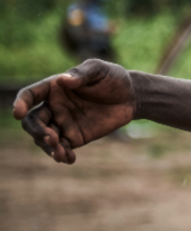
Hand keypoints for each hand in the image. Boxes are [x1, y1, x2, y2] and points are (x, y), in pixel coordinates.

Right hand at [12, 58, 135, 163]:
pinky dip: (62, 155)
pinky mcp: (75, 136)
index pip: (30, 95)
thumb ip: (81, 75)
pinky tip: (69, 159)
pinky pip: (62, 148)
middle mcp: (54, 107)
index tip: (18, 113)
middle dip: (37, 131)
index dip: (21, 103)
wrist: (131, 97)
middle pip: (33, 121)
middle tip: (52, 138)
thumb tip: (63, 80)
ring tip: (60, 153)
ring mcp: (63, 123)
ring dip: (48, 147)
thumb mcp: (99, 70)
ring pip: (45, 138)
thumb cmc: (113, 78)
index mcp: (54, 88)